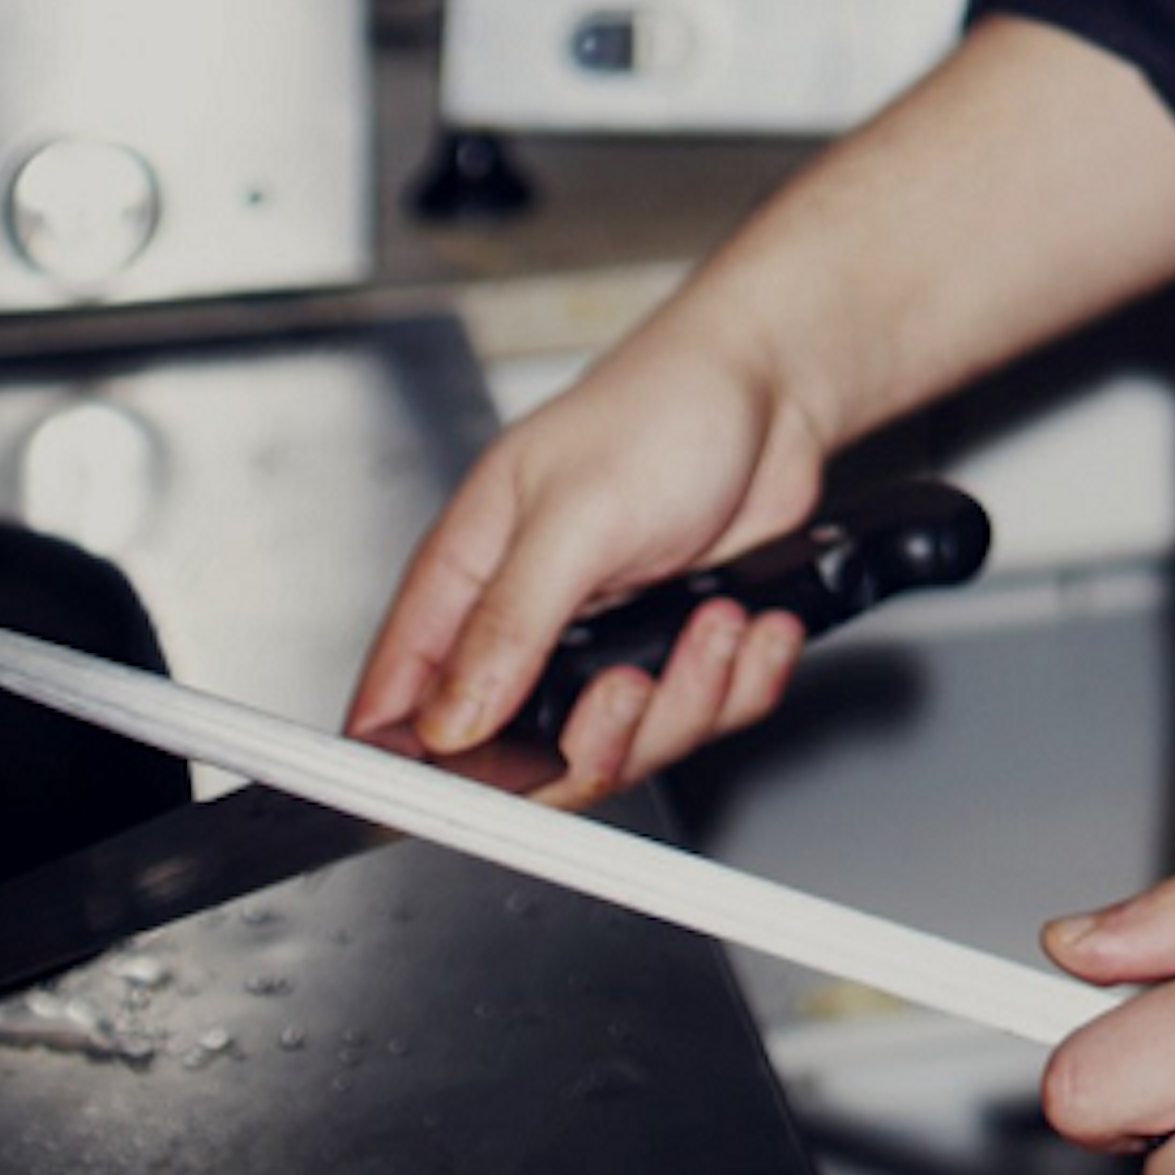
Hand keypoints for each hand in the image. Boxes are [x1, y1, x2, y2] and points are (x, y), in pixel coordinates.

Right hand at [344, 332, 832, 802]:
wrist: (775, 383)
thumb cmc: (666, 405)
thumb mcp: (576, 514)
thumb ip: (508, 621)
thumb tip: (447, 721)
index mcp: (467, 575)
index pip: (399, 699)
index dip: (417, 765)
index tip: (474, 790)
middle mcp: (527, 619)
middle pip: (524, 754)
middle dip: (596, 739)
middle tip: (632, 687)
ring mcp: (604, 641)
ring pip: (623, 745)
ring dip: (688, 699)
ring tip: (717, 625)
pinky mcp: (676, 648)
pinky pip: (701, 716)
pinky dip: (740, 683)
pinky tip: (755, 628)